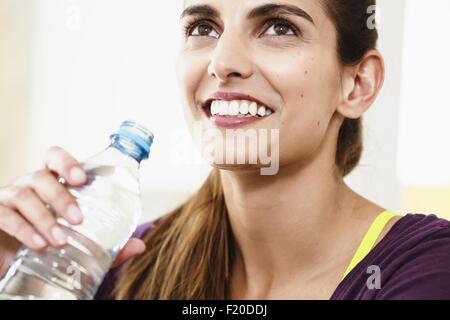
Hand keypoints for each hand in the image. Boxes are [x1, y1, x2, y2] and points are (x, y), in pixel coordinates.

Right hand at [0, 146, 144, 277]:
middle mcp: (29, 185)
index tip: (81, 178)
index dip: (66, 162)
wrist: (17, 261)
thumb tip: (138, 245)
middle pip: (42, 177)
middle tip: (78, 219)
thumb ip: (108, 244)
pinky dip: (23, 230)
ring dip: (44, 218)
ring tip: (60, 240)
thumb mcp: (82, 243)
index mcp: (52, 182)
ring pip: (24, 196)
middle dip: (61, 196)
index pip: (54, 158)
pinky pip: (5, 216)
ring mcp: (10, 198)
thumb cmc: (52, 241)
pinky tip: (39, 245)